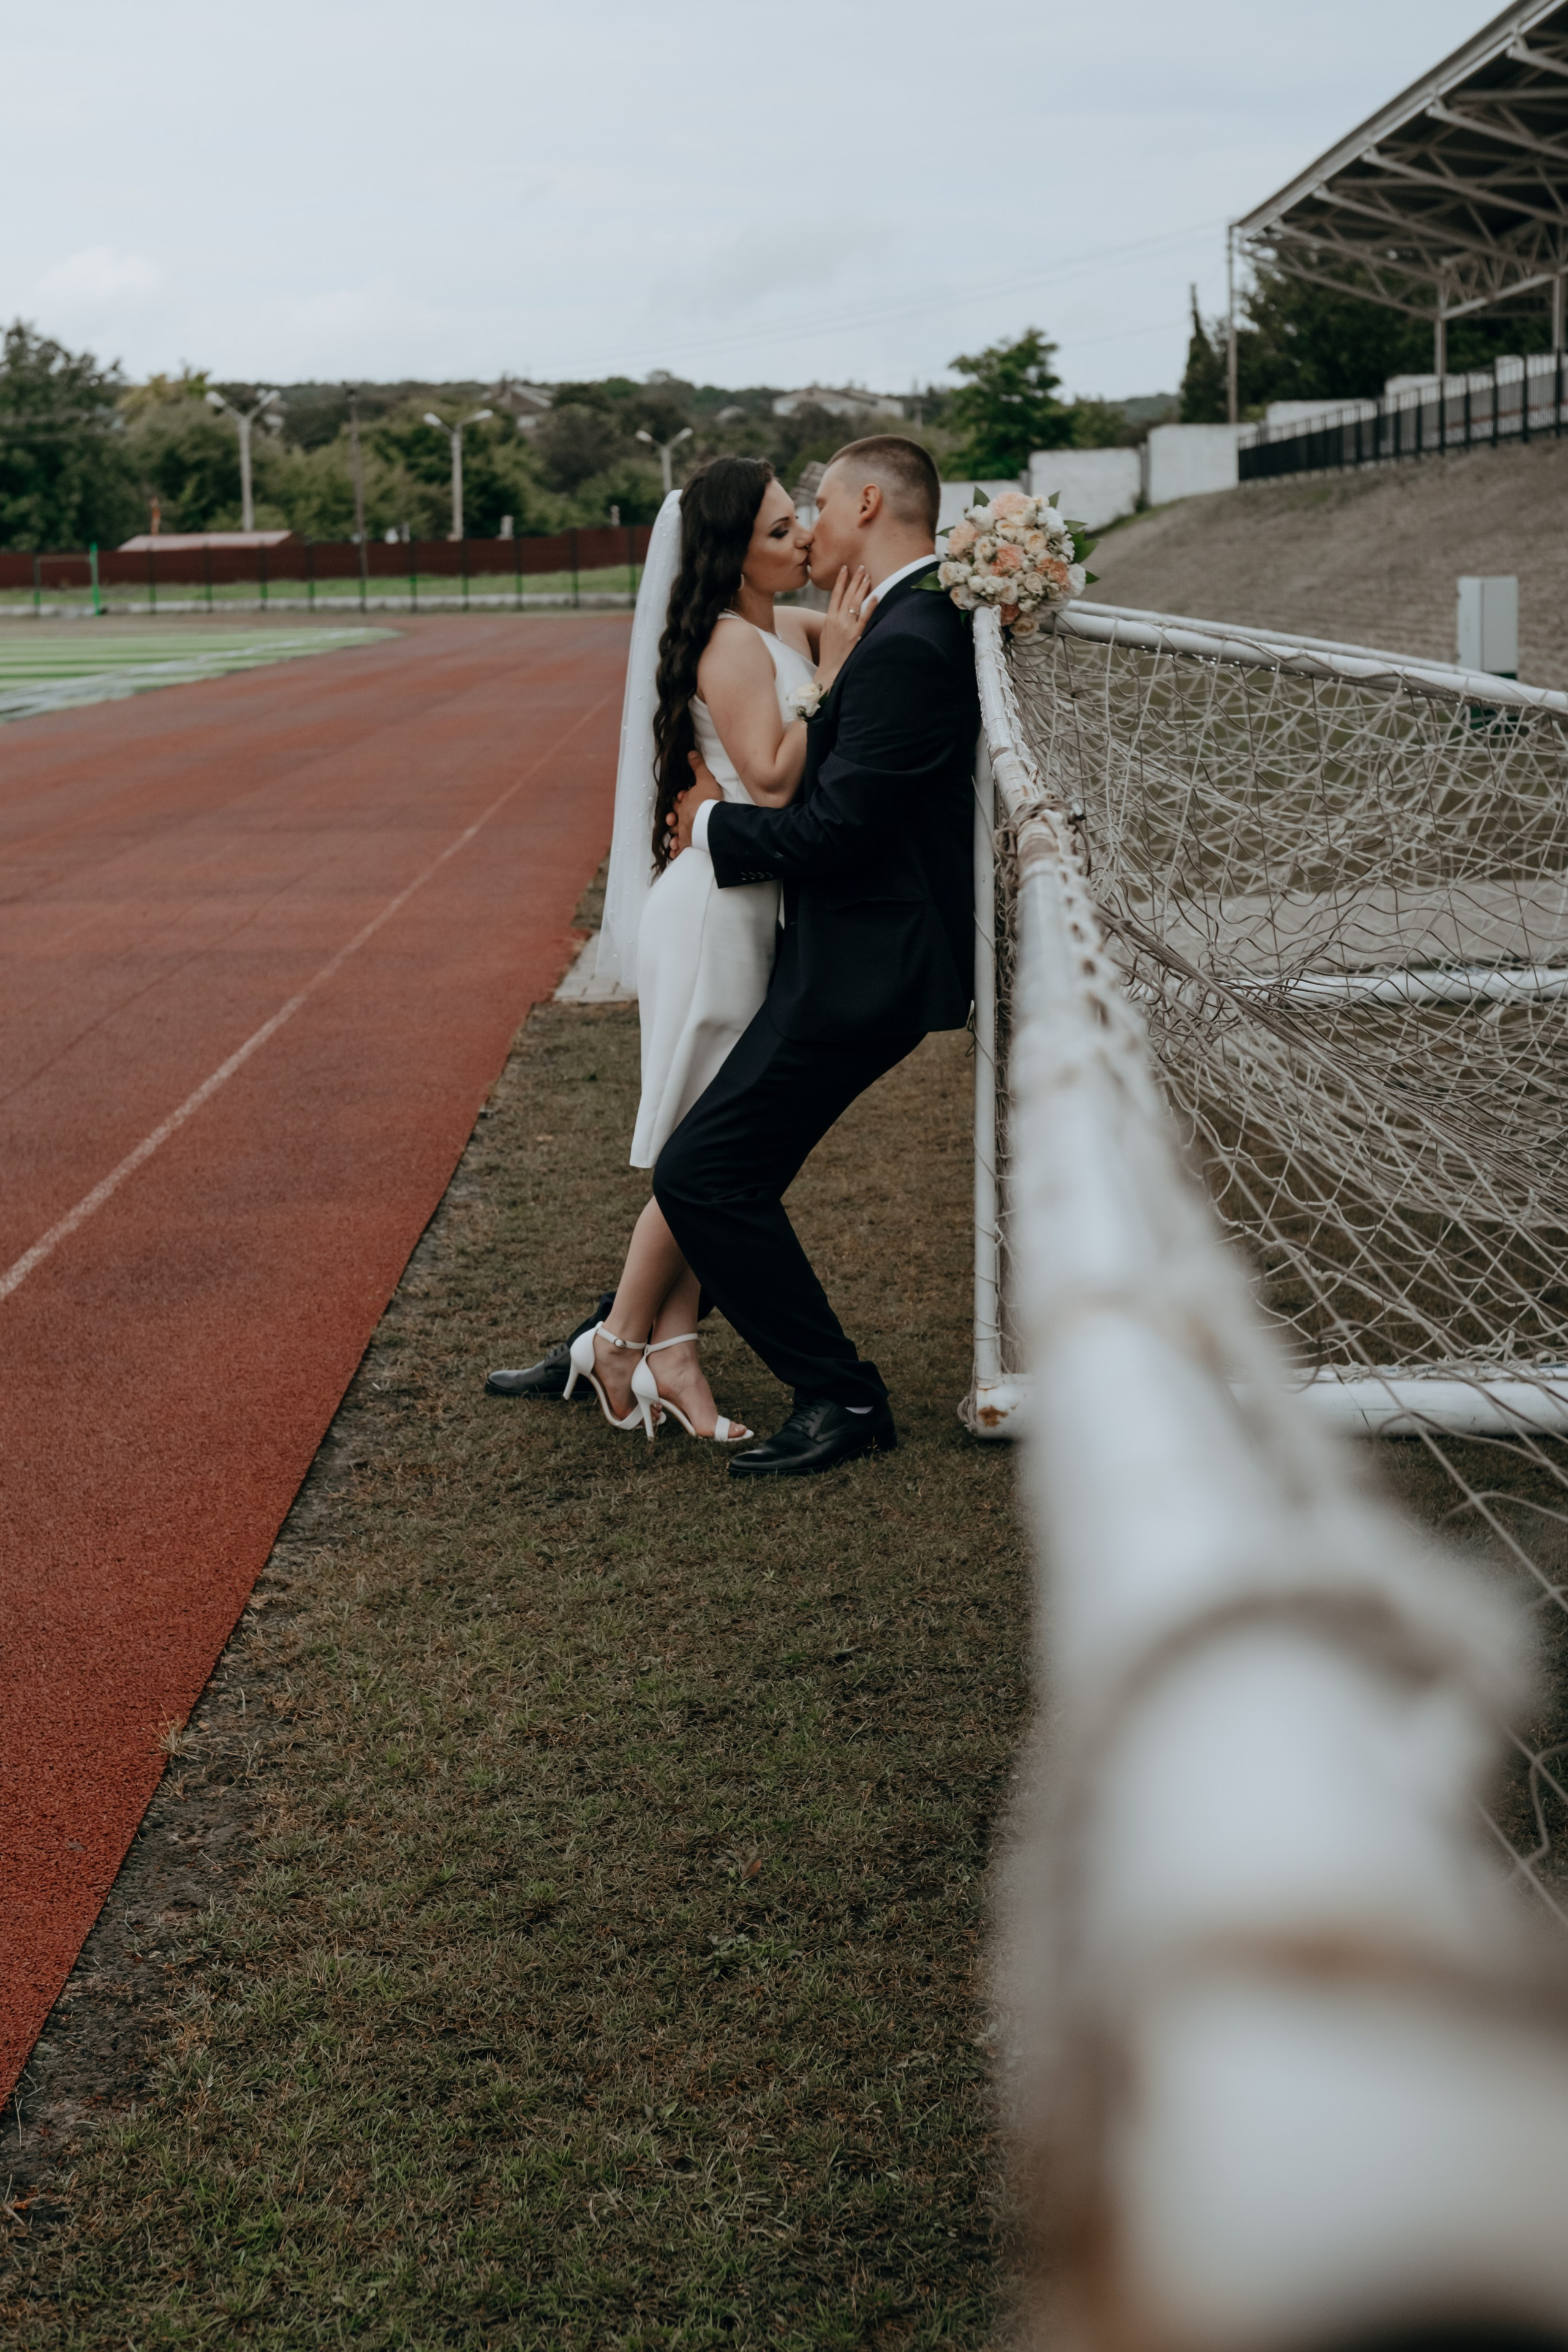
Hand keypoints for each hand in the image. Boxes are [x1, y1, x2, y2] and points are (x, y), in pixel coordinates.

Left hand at [670, 752, 722, 856]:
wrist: (709, 821)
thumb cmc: (707, 801)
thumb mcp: (704, 779)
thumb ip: (698, 766)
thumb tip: (690, 752)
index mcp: (684, 803)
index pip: (679, 801)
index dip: (680, 800)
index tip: (682, 798)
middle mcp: (681, 818)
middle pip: (675, 819)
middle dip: (673, 819)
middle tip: (672, 820)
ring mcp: (684, 832)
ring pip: (676, 834)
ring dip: (674, 837)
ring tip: (673, 840)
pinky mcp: (688, 844)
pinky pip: (681, 849)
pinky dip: (677, 851)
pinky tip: (674, 854)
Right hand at [815, 565, 872, 688]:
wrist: (830, 669)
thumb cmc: (828, 652)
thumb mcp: (826, 632)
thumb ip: (833, 619)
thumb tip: (839, 608)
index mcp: (829, 618)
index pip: (835, 594)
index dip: (840, 580)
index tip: (845, 568)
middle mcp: (838, 620)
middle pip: (847, 595)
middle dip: (855, 580)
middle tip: (862, 567)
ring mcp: (847, 627)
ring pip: (856, 603)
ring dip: (862, 588)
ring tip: (868, 576)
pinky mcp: (855, 635)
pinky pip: (864, 618)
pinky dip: (870, 606)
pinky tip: (876, 596)